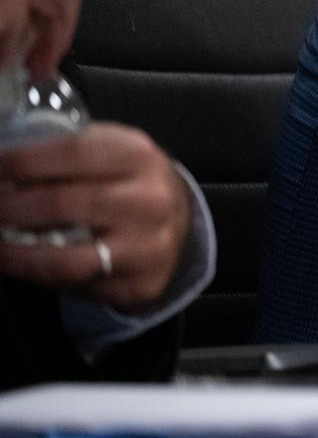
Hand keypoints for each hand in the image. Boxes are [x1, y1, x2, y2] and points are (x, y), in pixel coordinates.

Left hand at [0, 122, 190, 310]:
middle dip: (11, 208)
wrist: (180, 221)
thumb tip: (6, 165)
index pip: (73, 153)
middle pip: (64, 204)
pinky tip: (18, 263)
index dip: (23, 162)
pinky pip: (76, 285)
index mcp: (140, 157)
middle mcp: (149, 201)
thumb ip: (70, 153)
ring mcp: (147, 247)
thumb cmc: (131, 182)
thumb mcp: (113, 151)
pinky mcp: (140, 284)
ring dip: (15, 252)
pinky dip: (37, 275)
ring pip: (67, 259)